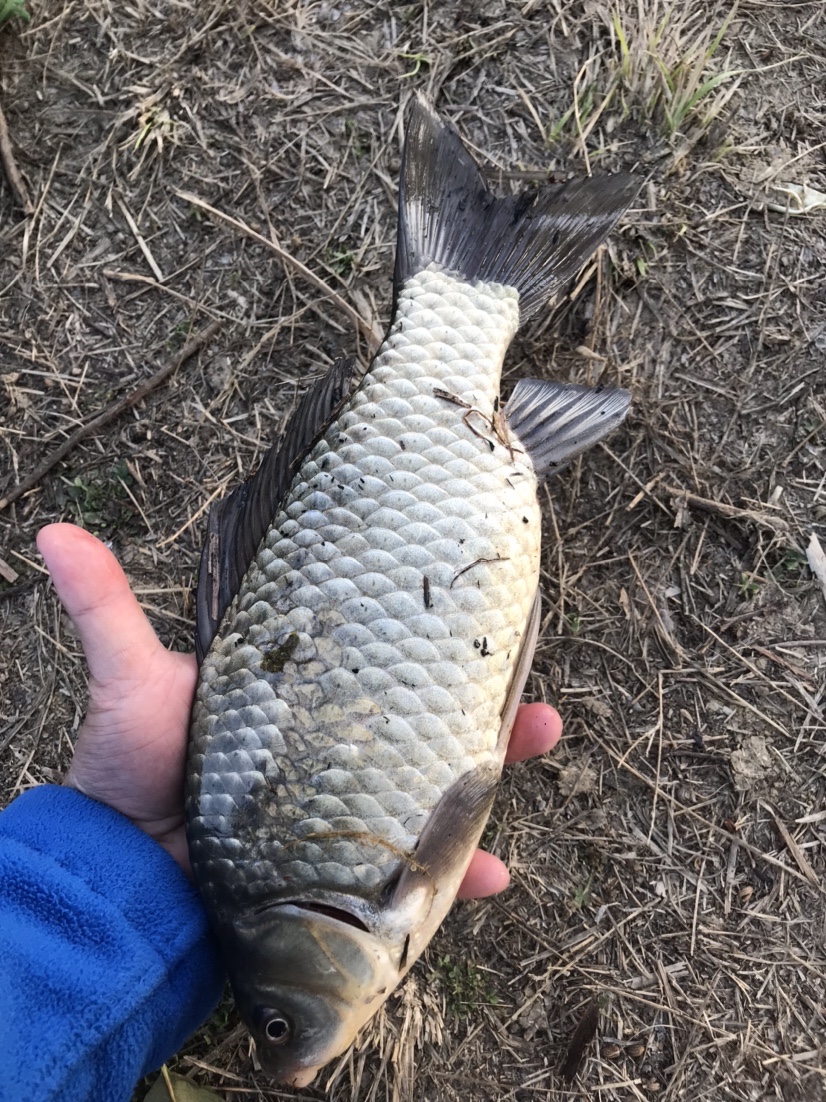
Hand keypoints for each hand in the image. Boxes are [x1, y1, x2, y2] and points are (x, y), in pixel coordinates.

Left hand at [38, 523, 561, 892]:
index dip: (436, 647)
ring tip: (539, 757)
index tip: (481, 621)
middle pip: (430, 724)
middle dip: (493, 713)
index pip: (384, 663)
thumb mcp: (132, 683)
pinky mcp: (350, 873)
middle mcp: (338, 751)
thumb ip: (105, 612)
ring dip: (494, 779)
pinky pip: (419, 875)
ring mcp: (349, 812)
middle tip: (541, 707)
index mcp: (307, 700)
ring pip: (441, 790)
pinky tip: (493, 874)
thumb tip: (51, 530)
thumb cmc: (131, 773)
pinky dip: (458, 874)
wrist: (125, 875)